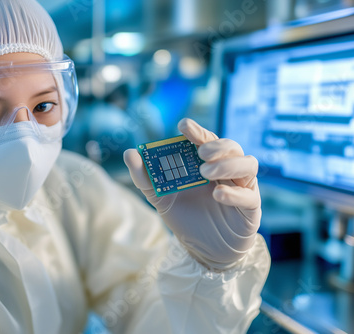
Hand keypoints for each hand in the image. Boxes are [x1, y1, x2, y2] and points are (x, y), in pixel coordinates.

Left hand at [124, 118, 260, 269]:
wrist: (203, 250)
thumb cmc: (186, 217)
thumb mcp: (160, 198)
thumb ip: (145, 177)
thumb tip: (129, 153)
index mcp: (207, 163)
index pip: (206, 140)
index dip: (198, 131)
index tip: (184, 125)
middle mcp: (226, 171)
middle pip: (231, 147)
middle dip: (216, 145)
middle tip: (200, 152)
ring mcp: (241, 187)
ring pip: (248, 164)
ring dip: (228, 164)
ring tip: (205, 171)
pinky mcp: (250, 208)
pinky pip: (250, 195)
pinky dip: (234, 192)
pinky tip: (218, 194)